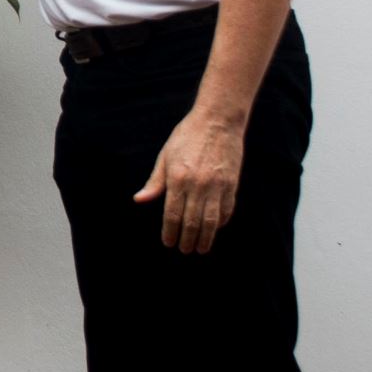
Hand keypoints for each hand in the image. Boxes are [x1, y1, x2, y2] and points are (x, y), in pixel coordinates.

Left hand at [133, 107, 243, 254]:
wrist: (218, 120)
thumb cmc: (187, 136)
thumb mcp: (165, 155)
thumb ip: (155, 181)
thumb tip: (139, 200)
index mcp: (177, 178)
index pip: (172, 214)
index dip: (170, 232)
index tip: (169, 243)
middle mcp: (198, 185)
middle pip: (192, 222)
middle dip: (187, 240)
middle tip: (185, 250)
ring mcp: (217, 185)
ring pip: (211, 221)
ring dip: (206, 238)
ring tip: (201, 248)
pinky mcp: (232, 184)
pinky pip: (227, 210)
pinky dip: (221, 222)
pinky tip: (215, 228)